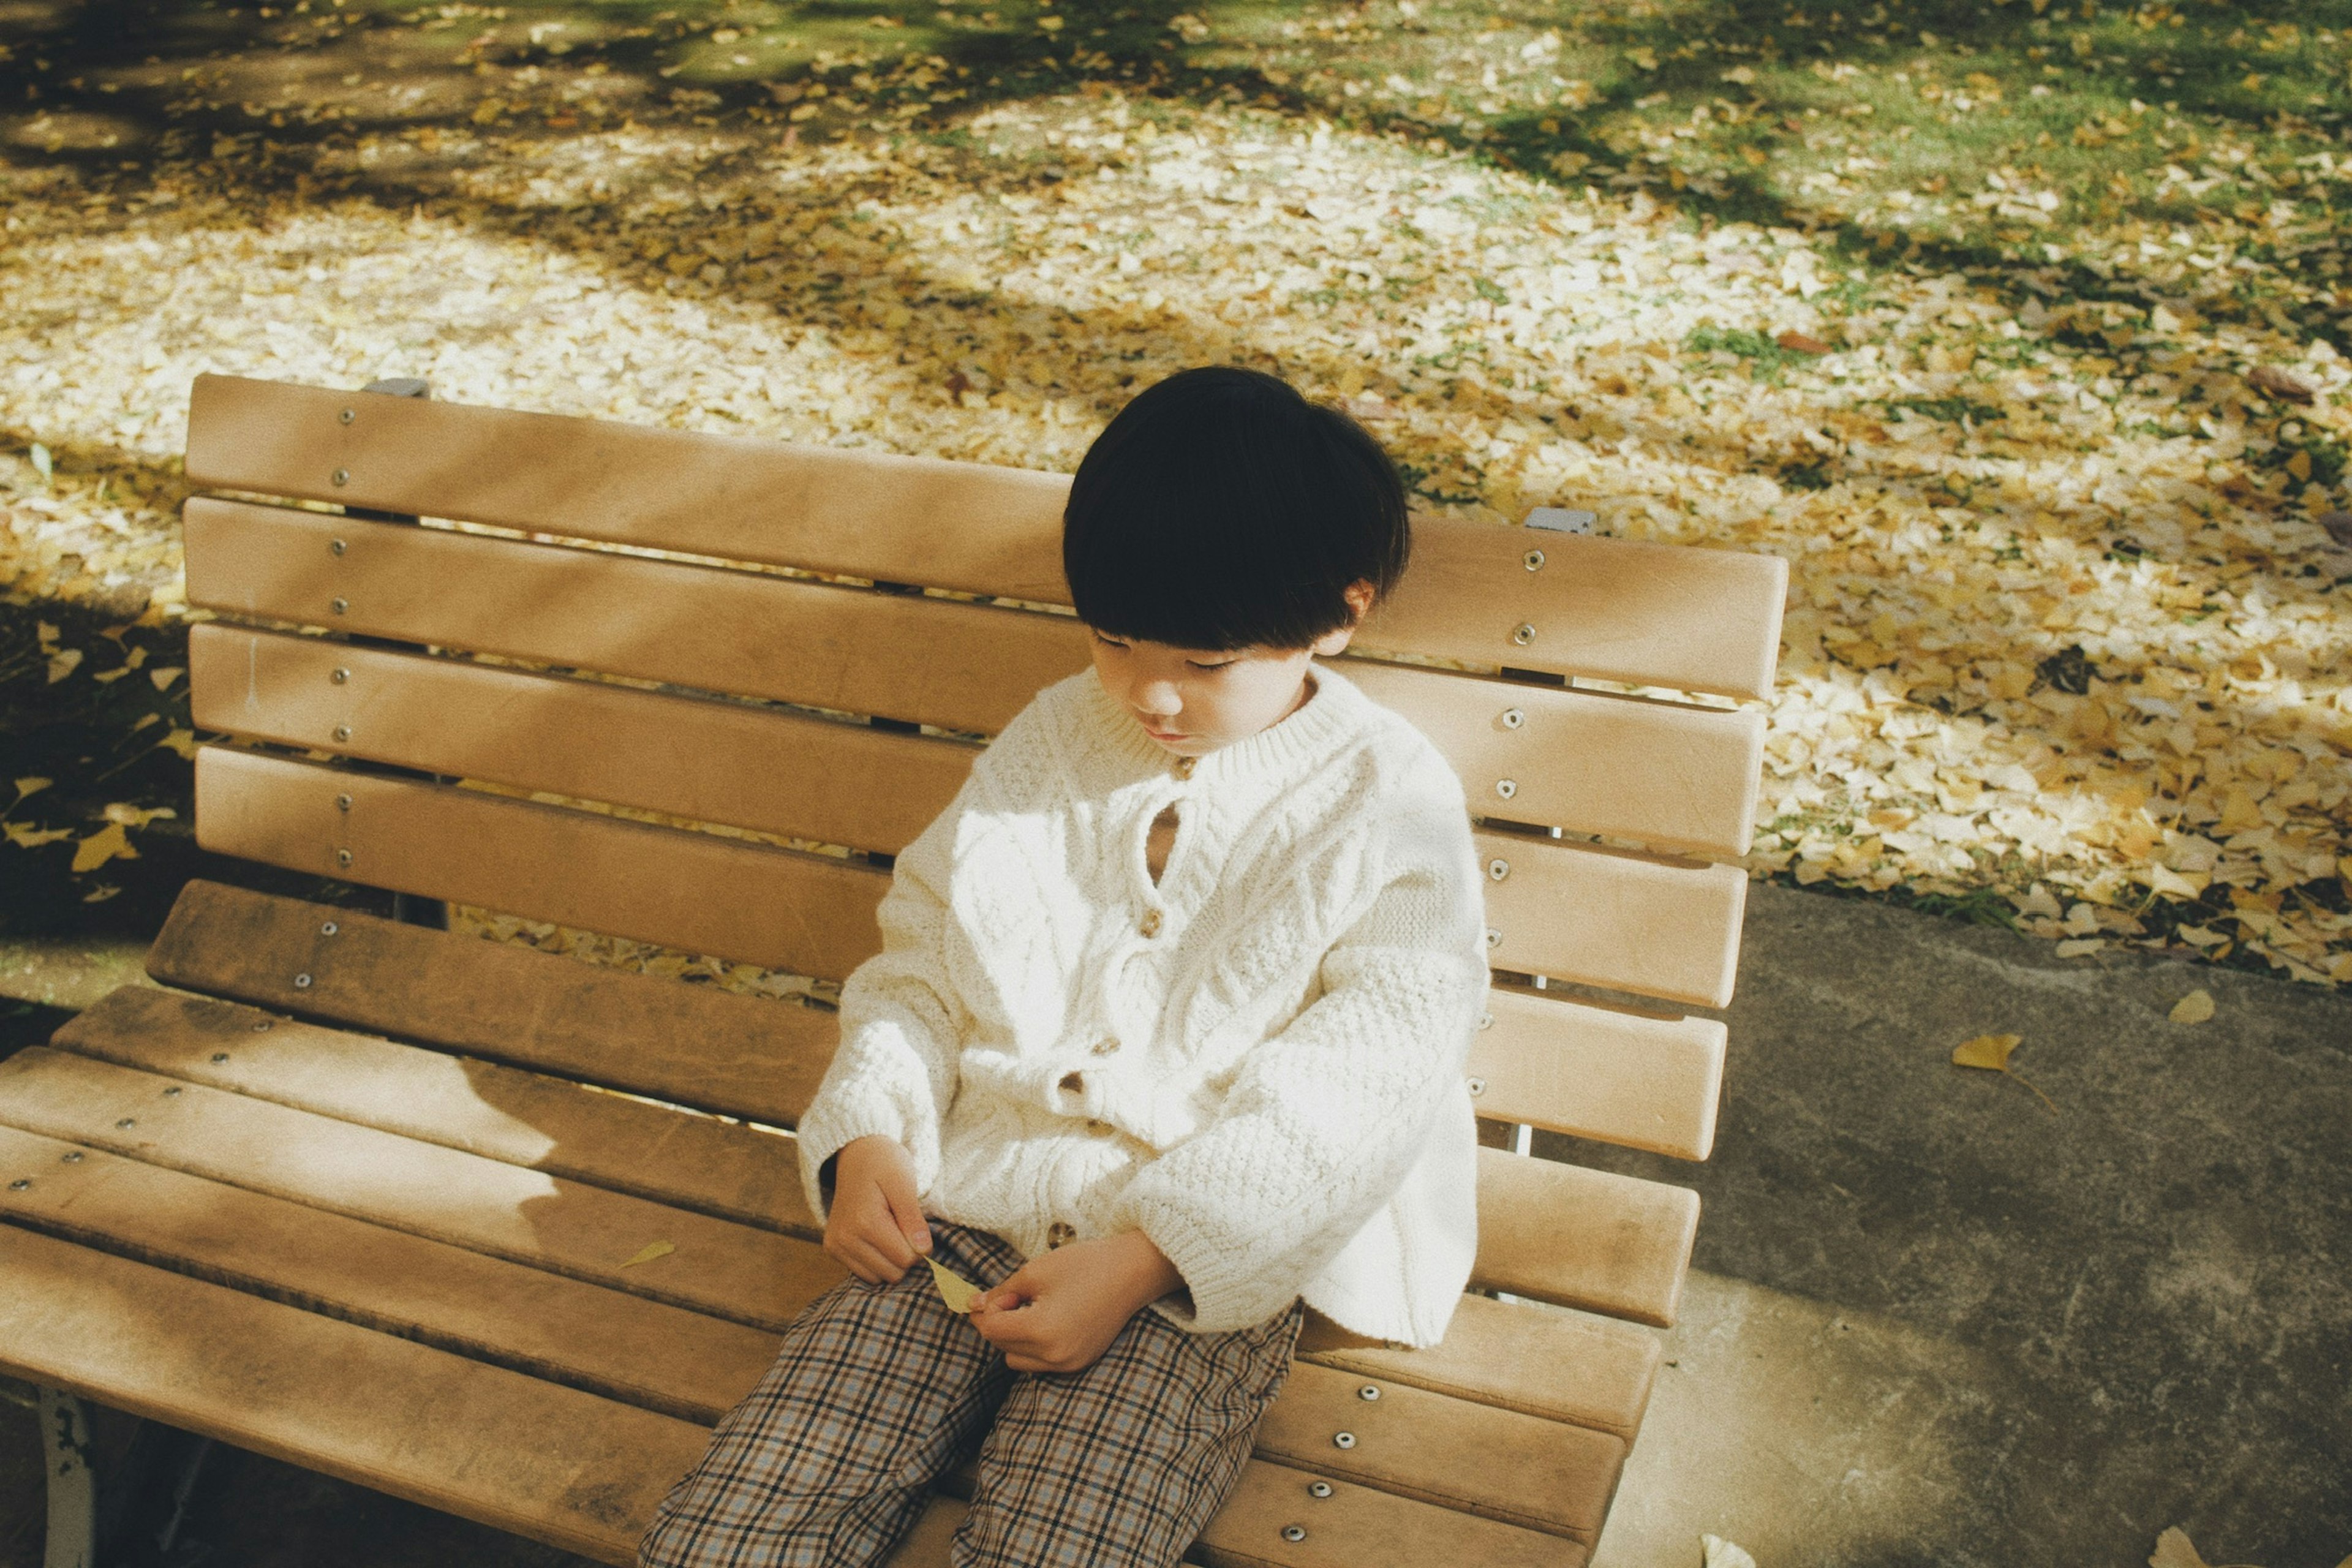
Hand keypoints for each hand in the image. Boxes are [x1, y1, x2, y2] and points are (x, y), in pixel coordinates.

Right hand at [824, 1135, 930, 1283]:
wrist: (856, 1154)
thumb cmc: (885, 1164)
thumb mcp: (904, 1183)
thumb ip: (913, 1219)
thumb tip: (923, 1252)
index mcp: (865, 1222)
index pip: (907, 1259)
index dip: (919, 1245)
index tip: (915, 1224)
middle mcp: (845, 1239)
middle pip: (893, 1273)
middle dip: (904, 1254)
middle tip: (900, 1225)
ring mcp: (836, 1246)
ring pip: (879, 1278)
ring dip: (890, 1260)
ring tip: (887, 1229)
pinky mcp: (832, 1249)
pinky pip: (864, 1274)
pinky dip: (876, 1262)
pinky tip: (876, 1238)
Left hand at [969, 1231, 1182, 1373]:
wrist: (1132, 1272)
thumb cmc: (1084, 1265)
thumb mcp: (1034, 1272)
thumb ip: (1001, 1292)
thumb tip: (974, 1305)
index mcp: (1041, 1331)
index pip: (991, 1329)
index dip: (985, 1309)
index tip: (993, 1292)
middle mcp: (1054, 1356)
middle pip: (1002, 1347)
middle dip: (999, 1323)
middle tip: (1014, 1296)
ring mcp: (1069, 1363)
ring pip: (1019, 1360)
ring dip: (1015, 1338)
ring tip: (1033, 1309)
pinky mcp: (1080, 1363)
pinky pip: (1042, 1363)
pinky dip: (1035, 1346)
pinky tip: (1048, 1320)